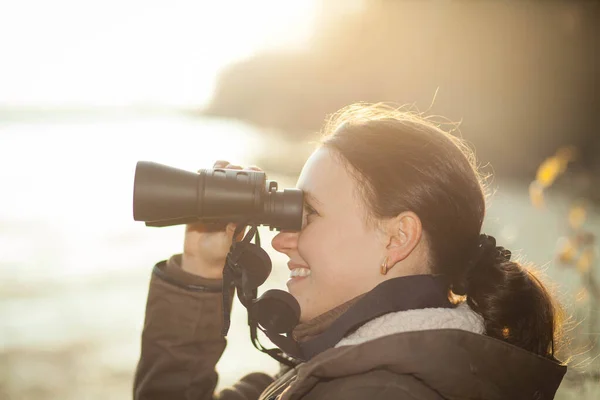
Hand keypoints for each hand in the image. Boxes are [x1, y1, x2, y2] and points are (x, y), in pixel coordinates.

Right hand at [181, 160, 262, 277]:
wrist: (199, 257)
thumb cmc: (219, 251)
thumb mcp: (227, 244)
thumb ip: (230, 234)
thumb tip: (233, 223)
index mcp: (245, 210)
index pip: (253, 189)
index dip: (255, 177)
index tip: (254, 171)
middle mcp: (232, 202)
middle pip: (238, 178)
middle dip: (238, 169)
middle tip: (235, 168)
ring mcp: (217, 199)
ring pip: (222, 176)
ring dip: (222, 167)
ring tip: (221, 166)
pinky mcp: (202, 199)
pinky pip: (204, 182)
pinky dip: (205, 173)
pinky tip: (204, 170)